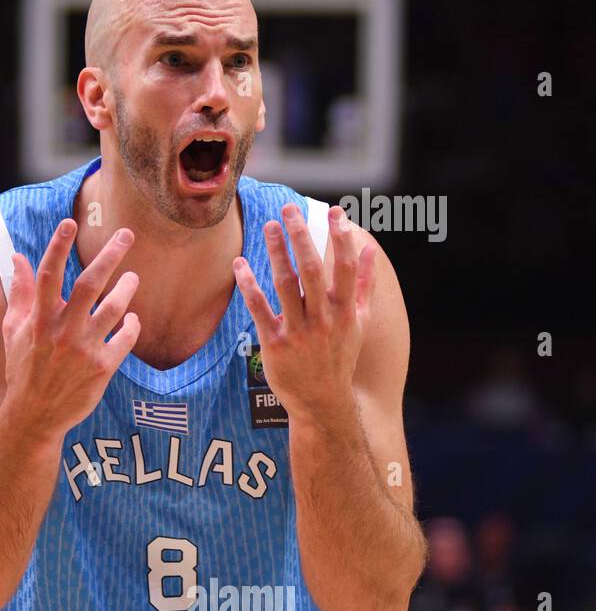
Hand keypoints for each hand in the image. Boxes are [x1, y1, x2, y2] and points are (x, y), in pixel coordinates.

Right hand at [2, 219, 140, 435]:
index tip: (69, 222)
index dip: (58, 246)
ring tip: (133, 278)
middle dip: (110, 255)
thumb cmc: (23, 369)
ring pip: (115, 309)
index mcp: (39, 319)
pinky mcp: (103, 367)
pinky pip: (126, 338)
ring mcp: (84, 349)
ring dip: (127, 288)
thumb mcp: (14, 330)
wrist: (35, 415)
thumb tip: (17, 258)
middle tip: (127, 234)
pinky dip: (132, 326)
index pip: (48, 275)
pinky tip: (132, 320)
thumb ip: (20, 293)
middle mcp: (62, 331)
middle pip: (90, 284)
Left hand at [233, 204, 376, 419]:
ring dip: (277, 253)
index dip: (341, 237)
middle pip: (314, 269)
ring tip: (268, 226)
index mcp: (345, 310)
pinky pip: (260, 309)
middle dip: (302, 237)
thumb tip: (370, 250)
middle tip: (289, 209)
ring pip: (287, 285)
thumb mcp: (359, 322)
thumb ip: (365, 285)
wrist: (322, 401)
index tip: (335, 211)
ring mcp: (299, 331)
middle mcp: (324, 319)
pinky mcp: (275, 343)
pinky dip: (249, 286)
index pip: (345, 266)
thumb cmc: (340, 357)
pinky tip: (239, 264)